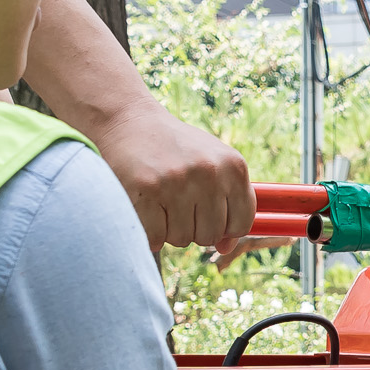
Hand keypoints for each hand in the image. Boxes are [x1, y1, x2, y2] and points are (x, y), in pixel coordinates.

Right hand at [87, 99, 254, 253]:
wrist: (128, 121)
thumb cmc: (174, 148)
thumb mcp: (211, 164)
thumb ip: (227, 203)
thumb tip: (226, 248)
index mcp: (233, 166)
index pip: (241, 223)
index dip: (223, 228)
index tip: (206, 214)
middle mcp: (209, 173)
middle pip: (210, 236)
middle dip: (192, 228)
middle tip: (177, 202)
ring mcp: (178, 181)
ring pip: (182, 239)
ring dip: (169, 229)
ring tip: (160, 201)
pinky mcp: (147, 190)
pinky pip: (156, 238)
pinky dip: (149, 232)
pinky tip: (145, 207)